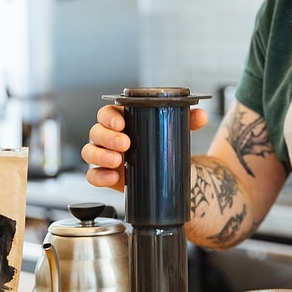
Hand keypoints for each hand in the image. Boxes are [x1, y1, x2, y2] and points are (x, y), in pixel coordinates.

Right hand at [82, 105, 208, 190]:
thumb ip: (188, 120)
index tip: (122, 123)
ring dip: (100, 156)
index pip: (108, 113)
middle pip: (96, 132)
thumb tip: (200, 115)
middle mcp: (109, 137)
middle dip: (107, 137)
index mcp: (122, 120)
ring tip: (118, 161)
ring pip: (90, 152)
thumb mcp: (177, 131)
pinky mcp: (105, 175)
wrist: (168, 173)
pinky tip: (112, 178)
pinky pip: (93, 176)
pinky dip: (99, 177)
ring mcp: (105, 156)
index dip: (110, 117)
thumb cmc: (164, 145)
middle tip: (125, 144)